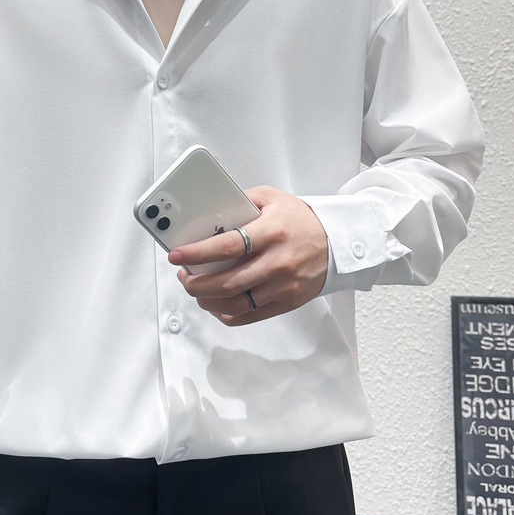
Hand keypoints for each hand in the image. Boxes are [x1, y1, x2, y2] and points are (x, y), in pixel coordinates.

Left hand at [168, 186, 328, 325]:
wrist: (336, 242)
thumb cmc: (300, 219)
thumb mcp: (272, 198)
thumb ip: (241, 201)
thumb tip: (209, 213)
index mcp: (271, 232)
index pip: (226, 247)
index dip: (196, 253)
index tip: (176, 255)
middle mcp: (277, 262)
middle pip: (226, 282)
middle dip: (196, 283)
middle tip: (183, 276)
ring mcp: (282, 286)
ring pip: (235, 303)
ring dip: (207, 301)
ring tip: (196, 289)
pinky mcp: (286, 302)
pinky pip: (249, 316)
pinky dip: (226, 314)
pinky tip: (215, 304)